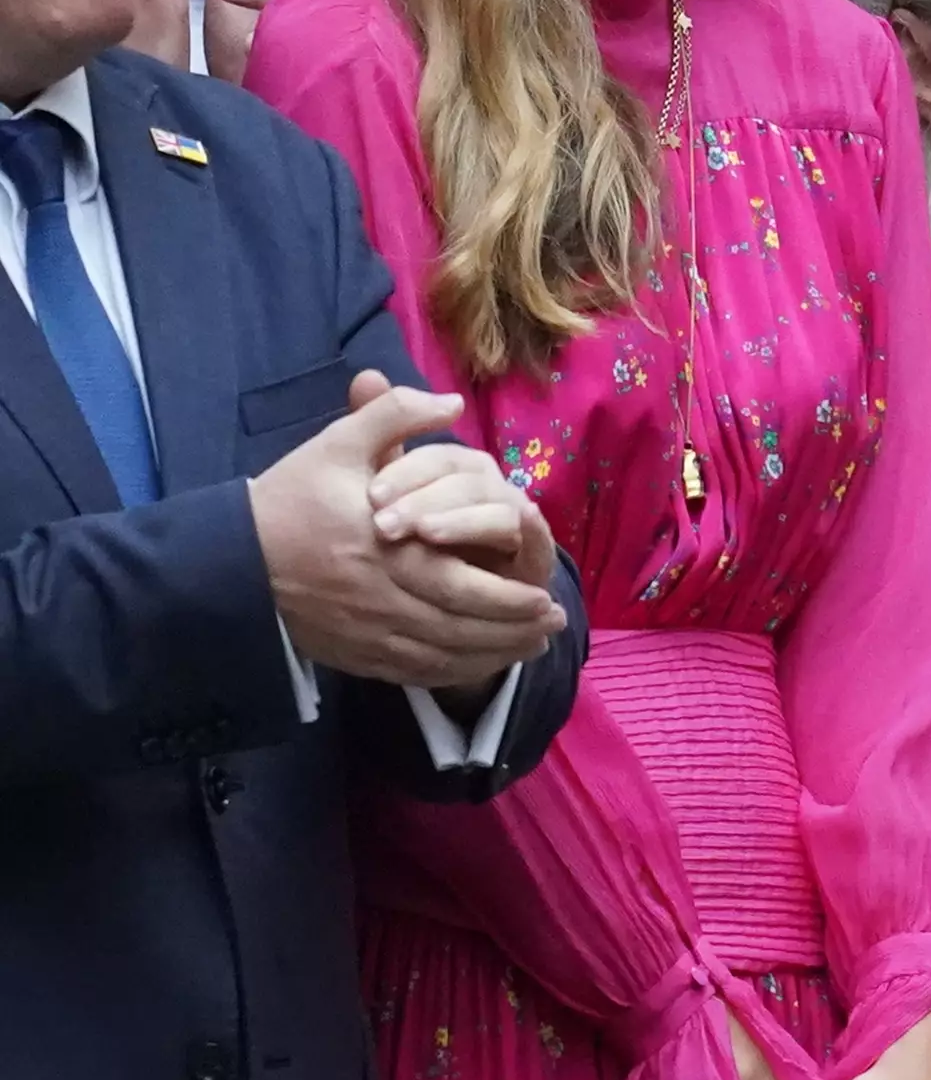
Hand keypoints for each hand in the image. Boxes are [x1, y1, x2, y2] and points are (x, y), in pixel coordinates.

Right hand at [249, 373, 566, 687]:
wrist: (229, 564)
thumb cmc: (290, 500)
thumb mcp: (338, 444)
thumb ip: (394, 415)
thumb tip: (452, 405)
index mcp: (385, 550)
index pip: (458, 584)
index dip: (506, 598)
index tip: (544, 594)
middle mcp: (382, 599)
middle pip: (460, 627)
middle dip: (513, 629)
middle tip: (552, 622)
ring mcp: (367, 634)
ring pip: (443, 656)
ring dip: (493, 655)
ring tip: (531, 645)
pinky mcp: (354, 656)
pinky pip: (415, 674)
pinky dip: (454, 674)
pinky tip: (480, 664)